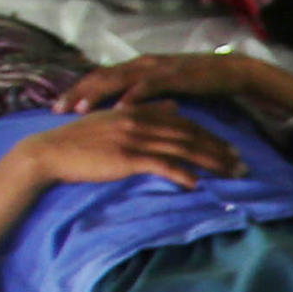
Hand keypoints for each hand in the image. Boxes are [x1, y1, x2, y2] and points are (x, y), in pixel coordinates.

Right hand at [12, 106, 235, 189]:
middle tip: (243, 165)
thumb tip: (174, 107)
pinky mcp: (126, 157)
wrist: (50, 152)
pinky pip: (161, 165)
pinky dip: (181, 173)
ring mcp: (134, 138)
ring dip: (211, 163)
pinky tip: (197, 184)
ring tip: (231, 175)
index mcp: (139, 111)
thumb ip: (147, 111)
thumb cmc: (81, 140)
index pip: (184, 123)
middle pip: (190, 135)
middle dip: (220, 150)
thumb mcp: (116, 119)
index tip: (231, 150)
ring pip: (182, 149)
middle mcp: (140, 121)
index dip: (211, 136)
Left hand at [58, 49, 273, 111]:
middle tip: (57, 109)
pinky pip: (147, 87)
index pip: (99, 77)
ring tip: (79, 109)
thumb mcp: (163, 86)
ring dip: (97, 95)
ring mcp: (155, 68)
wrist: (228, 71)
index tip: (60, 107)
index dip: (78, 91)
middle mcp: (140, 63)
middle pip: (100, 77)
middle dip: (77, 93)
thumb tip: (123, 109)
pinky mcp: (172, 76)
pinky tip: (119, 110)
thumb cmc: (197, 81)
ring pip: (117, 80)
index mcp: (136, 66)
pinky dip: (131, 97)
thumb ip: (143, 94)